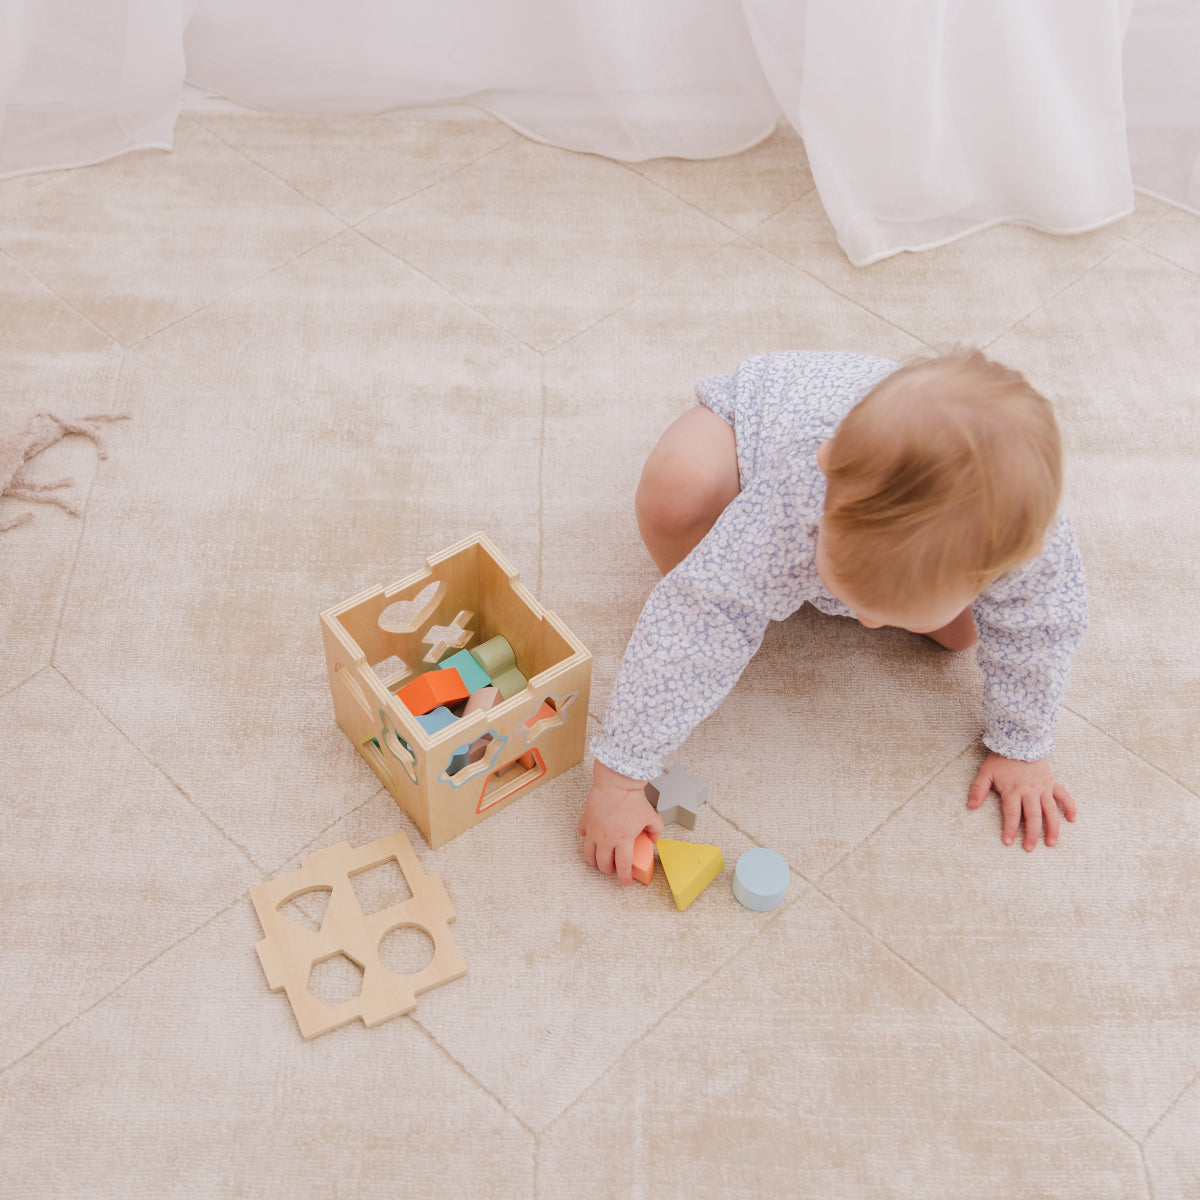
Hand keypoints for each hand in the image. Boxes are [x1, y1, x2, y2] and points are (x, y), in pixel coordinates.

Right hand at [578, 760, 663, 883]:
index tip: (626, 881)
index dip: (624, 877)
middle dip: (608, 870)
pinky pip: (582, 834)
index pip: (623, 866)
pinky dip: (586, 838)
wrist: (616, 783)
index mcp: (623, 840)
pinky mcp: (586, 820)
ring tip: (598, 859)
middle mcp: (606, 839)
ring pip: (588, 854)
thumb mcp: (651, 816)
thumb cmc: (632, 798)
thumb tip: (654, 838)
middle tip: (613, 867)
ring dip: (593, 860)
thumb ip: (656, 829)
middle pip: (603, 864)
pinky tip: (591, 836)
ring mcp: (594, 831)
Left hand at [968, 751, 1076, 849]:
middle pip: (1033, 816)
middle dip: (1032, 834)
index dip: (1010, 829)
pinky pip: (1063, 796)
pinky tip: (1071, 819)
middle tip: (1030, 848)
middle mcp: (1030, 792)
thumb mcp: (985, 772)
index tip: (1008, 842)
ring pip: (1050, 811)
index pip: (1012, 814)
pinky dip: (1069, 807)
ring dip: (1052, 827)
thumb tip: (971, 806)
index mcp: (1013, 791)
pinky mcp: (1051, 783)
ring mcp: (1043, 788)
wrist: (1020, 742)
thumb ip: (978, 789)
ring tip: (1051, 842)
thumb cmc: (1000, 759)